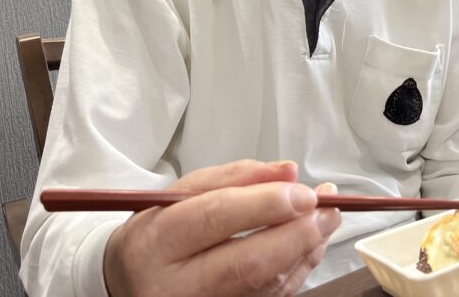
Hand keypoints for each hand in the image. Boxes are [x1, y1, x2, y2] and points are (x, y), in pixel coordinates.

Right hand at [103, 159, 340, 296]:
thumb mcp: (180, 194)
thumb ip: (235, 178)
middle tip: (327, 207)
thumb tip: (287, 172)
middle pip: (249, 262)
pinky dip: (298, 269)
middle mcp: (177, 285)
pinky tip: (311, 243)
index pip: (217, 217)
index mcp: (157, 241)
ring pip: (267, 286)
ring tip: (328, 217)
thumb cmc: (158, 233)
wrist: (130, 282)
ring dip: (307, 250)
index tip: (303, 191)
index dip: (267, 204)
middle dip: (298, 233)